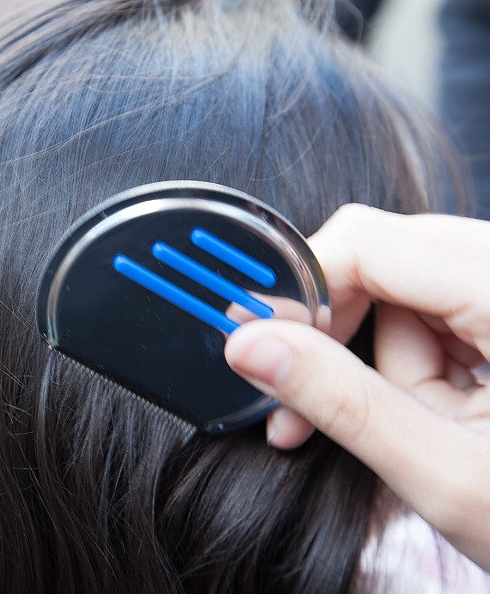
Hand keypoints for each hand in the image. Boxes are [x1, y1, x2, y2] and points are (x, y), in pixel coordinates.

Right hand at [224, 204, 489, 570]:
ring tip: (387, 424)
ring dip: (364, 352)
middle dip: (331, 329)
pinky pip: (415, 305)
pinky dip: (393, 353)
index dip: (300, 285)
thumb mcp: (443, 474)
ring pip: (390, 285)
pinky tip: (403, 404)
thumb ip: (343, 403)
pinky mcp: (488, 303)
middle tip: (299, 393)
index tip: (254, 332)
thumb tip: (251, 346)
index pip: (371, 243)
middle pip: (377, 255)